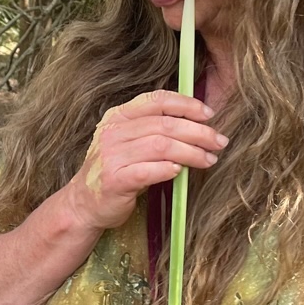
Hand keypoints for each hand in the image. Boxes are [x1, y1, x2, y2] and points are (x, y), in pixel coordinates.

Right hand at [65, 90, 226, 230]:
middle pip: (165, 124)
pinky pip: (149, 171)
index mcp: (118, 116)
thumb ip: (153, 130)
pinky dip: (168, 170)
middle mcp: (113, 132)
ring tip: (209, 159)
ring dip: (191, 152)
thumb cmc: (115, 172)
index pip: (156, 100)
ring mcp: (112, 156)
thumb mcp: (129, 142)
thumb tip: (197, 124)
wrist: (84, 204)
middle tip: (219, 141)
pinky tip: (181, 172)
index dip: (186, 104)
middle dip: (198, 132)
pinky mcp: (115, 180)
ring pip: (161, 146)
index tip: (209, 114)